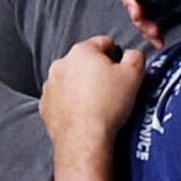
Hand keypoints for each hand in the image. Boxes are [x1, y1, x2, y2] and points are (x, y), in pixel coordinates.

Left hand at [41, 35, 146, 150]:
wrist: (85, 138)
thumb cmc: (107, 106)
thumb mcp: (134, 75)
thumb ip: (135, 56)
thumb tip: (131, 55)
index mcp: (82, 51)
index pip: (104, 43)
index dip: (117, 56)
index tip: (121, 71)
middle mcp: (61, 64)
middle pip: (86, 61)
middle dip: (98, 71)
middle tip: (111, 89)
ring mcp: (50, 84)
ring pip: (72, 79)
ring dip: (83, 87)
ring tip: (97, 104)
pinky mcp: (45, 104)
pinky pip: (61, 98)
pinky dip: (71, 102)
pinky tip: (83, 113)